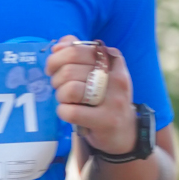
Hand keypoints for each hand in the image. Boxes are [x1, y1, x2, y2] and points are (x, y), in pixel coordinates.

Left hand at [48, 36, 137, 158]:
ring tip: (65, 100)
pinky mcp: (105, 121)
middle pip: (70, 69)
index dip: (60, 56)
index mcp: (113, 62)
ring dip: (60, 95)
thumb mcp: (98, 73)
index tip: (55, 66)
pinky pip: (71, 112)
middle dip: (56, 78)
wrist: (124, 132)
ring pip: (70, 89)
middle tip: (58, 86)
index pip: (79, 49)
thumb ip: (79, 54)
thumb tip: (57, 47)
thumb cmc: (105, 98)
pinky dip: (63, 112)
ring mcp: (113, 101)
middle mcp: (116, 79)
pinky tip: (68, 112)